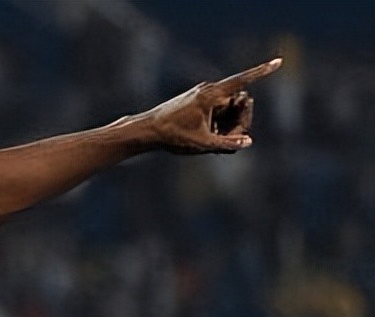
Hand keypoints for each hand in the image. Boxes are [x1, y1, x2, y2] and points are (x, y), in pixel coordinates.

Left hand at [144, 57, 280, 153]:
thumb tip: (248, 142)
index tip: (279, 61)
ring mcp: (205, 96)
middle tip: (232, 141)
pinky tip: (212, 139)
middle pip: (241, 102)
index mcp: (212, 95)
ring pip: (230, 109)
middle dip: (241, 121)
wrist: (147, 130)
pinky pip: (220, 111)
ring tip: (215, 141)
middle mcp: (210, 91)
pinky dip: (221, 124)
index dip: (262, 72)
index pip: (243, 81)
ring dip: (230, 125)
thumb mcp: (202, 143)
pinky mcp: (200, 103)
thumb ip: (227, 143)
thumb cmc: (172, 136)